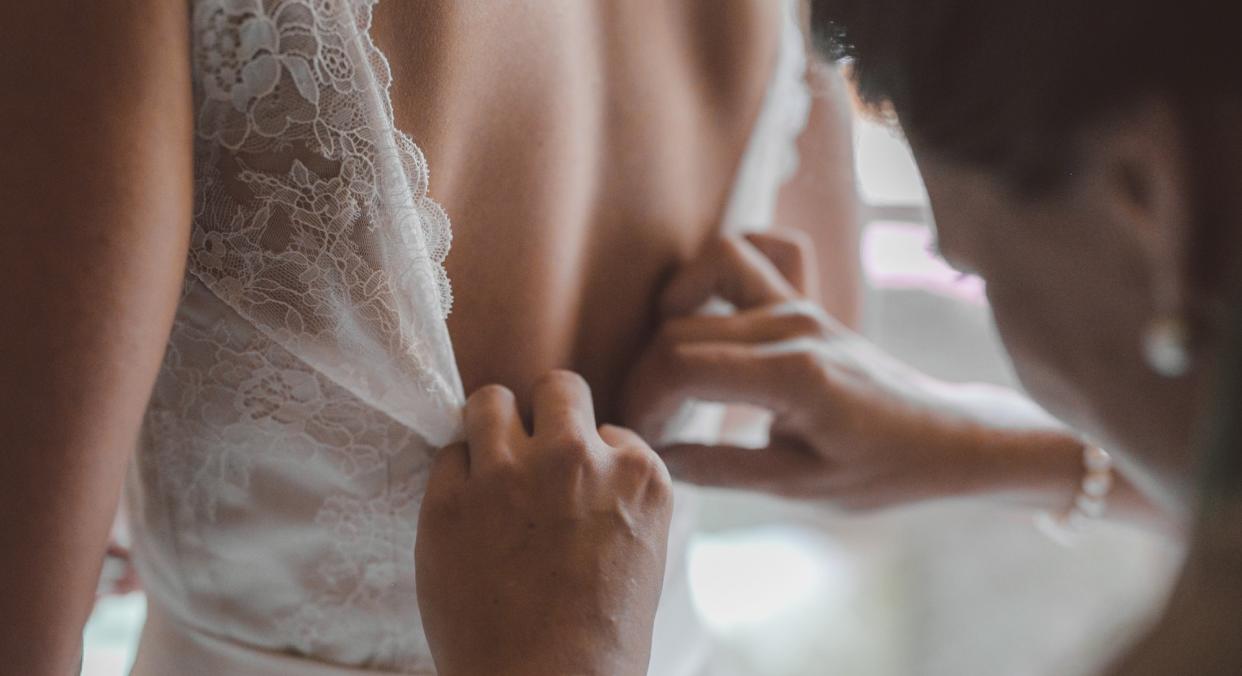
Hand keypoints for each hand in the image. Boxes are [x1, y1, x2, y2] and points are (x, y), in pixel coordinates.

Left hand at [416, 371, 673, 675]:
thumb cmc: (600, 641)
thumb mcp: (642, 551)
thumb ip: (617, 494)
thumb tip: (590, 455)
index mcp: (638, 475)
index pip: (606, 427)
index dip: (587, 456)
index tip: (575, 489)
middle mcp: (577, 458)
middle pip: (556, 388)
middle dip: (543, 415)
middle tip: (529, 453)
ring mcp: (510, 474)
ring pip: (490, 400)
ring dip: (490, 426)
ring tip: (489, 465)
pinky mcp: (450, 500)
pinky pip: (447, 456)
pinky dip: (455, 480)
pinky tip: (465, 516)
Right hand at [623, 234, 1085, 510]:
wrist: (944, 437)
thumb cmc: (883, 470)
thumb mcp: (802, 489)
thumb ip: (722, 468)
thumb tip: (654, 453)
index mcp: (796, 376)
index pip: (683, 366)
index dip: (644, 400)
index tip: (639, 435)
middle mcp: (794, 324)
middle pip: (680, 328)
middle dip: (646, 376)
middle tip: (648, 423)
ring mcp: (800, 303)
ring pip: (711, 267)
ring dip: (673, 311)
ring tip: (671, 366)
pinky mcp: (804, 299)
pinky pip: (758, 248)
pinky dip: (725, 265)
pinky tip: (710, 309)